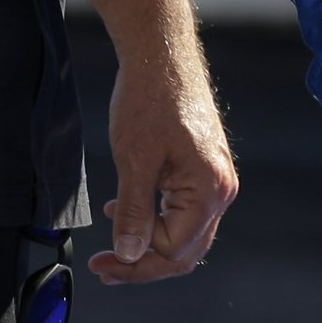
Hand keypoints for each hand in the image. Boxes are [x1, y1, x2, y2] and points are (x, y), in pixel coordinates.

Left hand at [89, 54, 239, 284]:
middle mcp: (221, 189)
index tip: (100, 262)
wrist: (161, 55)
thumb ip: (133, 212)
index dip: (134, 263)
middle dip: (142, 263)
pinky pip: (182, 211)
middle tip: (103, 266)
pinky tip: (122, 211)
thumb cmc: (150, 99)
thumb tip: (128, 255)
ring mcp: (215, 179)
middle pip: (185, 251)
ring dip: (147, 244)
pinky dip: (154, 221)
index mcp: (210, 189)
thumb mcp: (134, 159)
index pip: (173, 251)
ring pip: (184, 234)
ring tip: (110, 248)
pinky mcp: (204, 170)